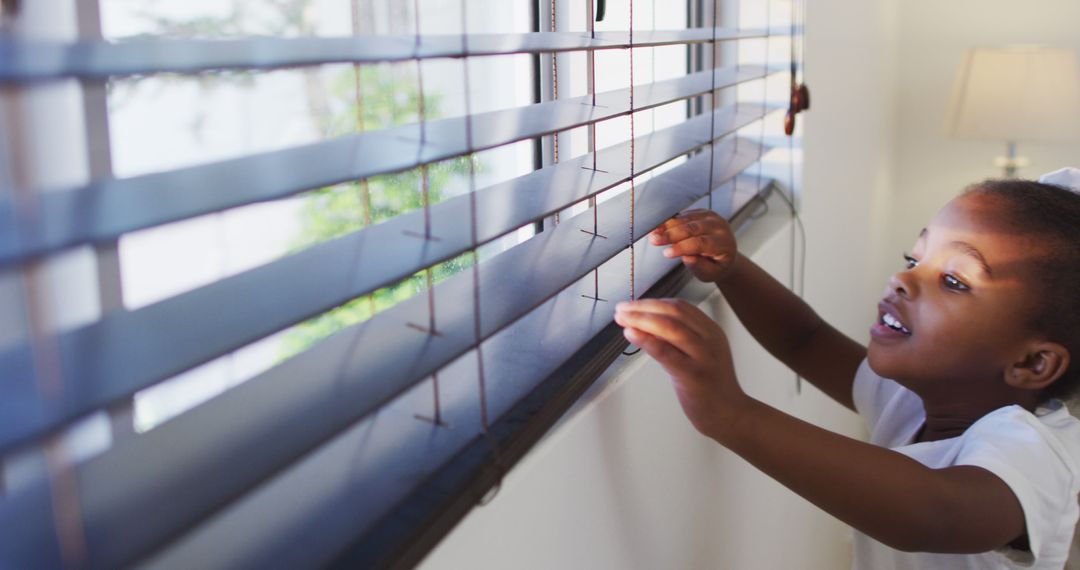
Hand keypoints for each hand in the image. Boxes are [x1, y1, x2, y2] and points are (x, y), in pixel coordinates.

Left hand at [614, 298, 749, 441]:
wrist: (731, 415)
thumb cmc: (710, 387)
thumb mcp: (698, 355)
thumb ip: (677, 340)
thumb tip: (644, 326)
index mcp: (711, 330)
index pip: (680, 306)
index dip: (652, 302)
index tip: (632, 305)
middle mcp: (709, 338)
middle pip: (673, 312)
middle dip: (643, 307)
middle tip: (621, 309)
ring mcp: (704, 355)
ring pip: (669, 327)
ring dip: (640, 319)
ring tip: (621, 318)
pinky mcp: (694, 374)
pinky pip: (666, 352)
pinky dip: (646, 340)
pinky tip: (630, 334)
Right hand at [649, 209, 737, 282]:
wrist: (725, 254)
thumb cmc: (717, 266)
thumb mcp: (710, 274)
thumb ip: (700, 266)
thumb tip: (687, 257)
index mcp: (723, 243)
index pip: (700, 243)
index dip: (682, 248)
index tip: (667, 254)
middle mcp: (719, 226)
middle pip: (692, 228)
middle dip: (671, 235)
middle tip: (654, 241)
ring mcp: (711, 217)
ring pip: (686, 219)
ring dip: (667, 226)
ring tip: (653, 233)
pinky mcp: (702, 213)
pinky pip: (684, 215)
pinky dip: (670, 221)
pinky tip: (659, 227)